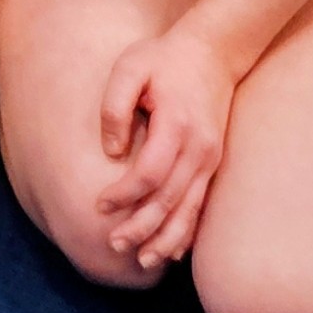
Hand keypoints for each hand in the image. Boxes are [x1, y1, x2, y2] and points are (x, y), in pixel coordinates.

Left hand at [96, 20, 236, 270]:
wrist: (213, 53)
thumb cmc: (163, 58)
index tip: (99, 204)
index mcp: (177, 125)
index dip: (124, 194)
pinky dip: (187, 229)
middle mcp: (199, 149)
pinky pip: (201, 204)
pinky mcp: (214, 163)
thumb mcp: (130, 68)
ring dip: (166, 238)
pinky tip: (173, 249)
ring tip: (143, 260)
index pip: (150, 174)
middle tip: (114, 245)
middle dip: (142, 227)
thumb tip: (111, 151)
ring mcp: (211, 159)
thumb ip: (115, 107)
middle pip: (171, 200)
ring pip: (190, 210)